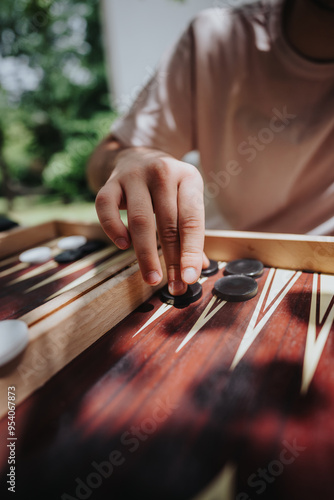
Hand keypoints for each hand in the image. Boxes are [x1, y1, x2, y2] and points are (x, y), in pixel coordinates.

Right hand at [95, 147, 205, 294]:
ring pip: (140, 221)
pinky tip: (123, 246)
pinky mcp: (110, 182)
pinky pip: (106, 208)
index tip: (190, 278)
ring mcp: (134, 175)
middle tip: (173, 287)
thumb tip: (198, 267)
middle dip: (171, 261)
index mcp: (188, 177)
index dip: (191, 251)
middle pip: (167, 224)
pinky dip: (114, 229)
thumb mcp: (185, 199)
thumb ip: (191, 231)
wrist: (136, 155)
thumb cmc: (166, 187)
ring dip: (146, 254)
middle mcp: (162, 173)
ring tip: (152, 278)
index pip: (192, 220)